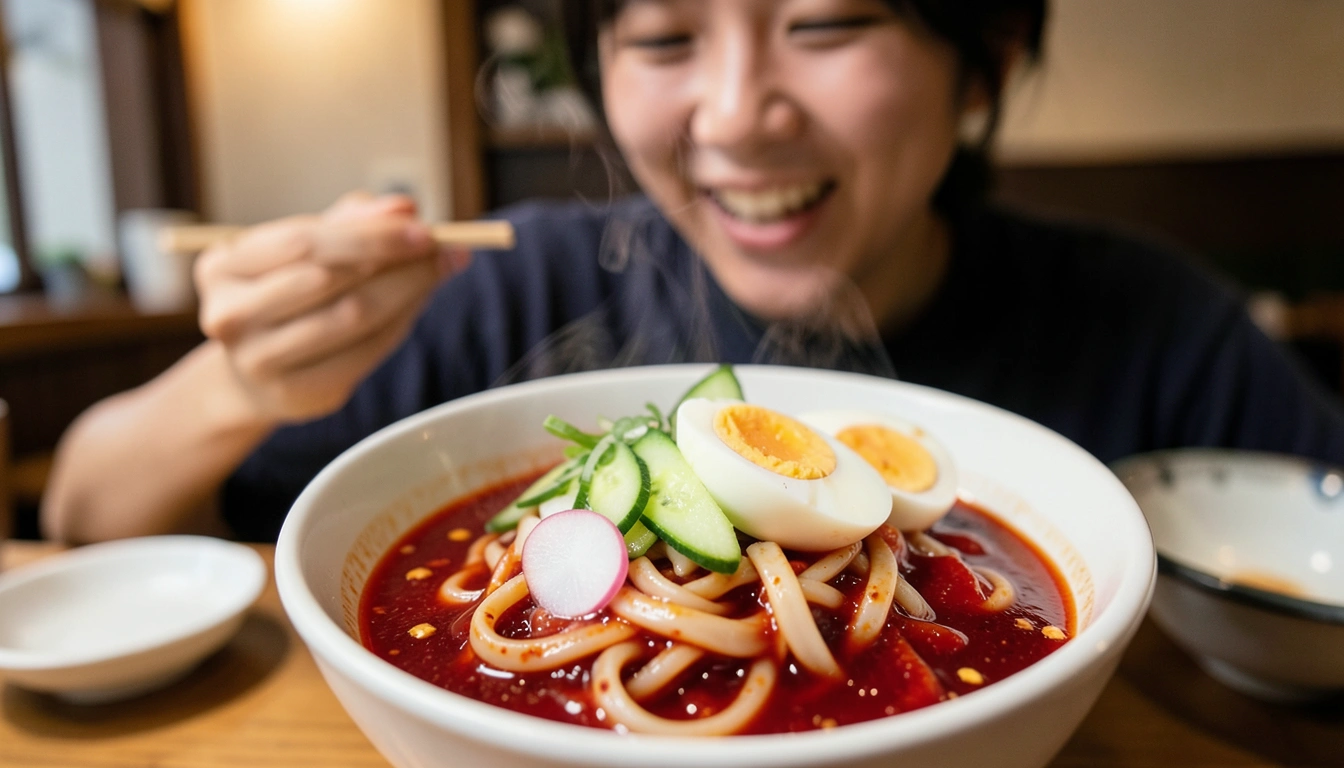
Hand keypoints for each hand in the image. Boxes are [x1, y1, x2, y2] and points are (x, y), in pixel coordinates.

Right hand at [194, 192, 471, 422]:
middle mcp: (229, 316)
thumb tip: (403, 207)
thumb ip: (350, 223)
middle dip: (394, 258)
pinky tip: (417, 303)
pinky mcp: (299, 393)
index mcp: (221, 267)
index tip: (420, 225)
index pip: (304, 241)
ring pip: (352, 316)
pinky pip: (366, 351)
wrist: (255, 374)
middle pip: (329, 278)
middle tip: (442, 246)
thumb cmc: (286, 296)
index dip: (369, 232)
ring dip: (407, 289)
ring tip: (439, 269)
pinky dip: (401, 322)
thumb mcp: (304, 250)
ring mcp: (259, 362)